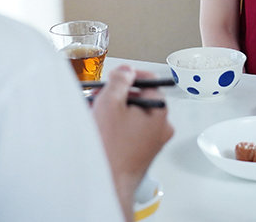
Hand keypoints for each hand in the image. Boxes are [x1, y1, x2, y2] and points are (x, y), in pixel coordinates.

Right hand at [92, 65, 173, 220]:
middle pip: (140, 99)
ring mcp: (151, 142)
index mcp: (159, 111)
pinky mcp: (140, 154)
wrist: (106, 184)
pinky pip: (129, 132)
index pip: (150, 81)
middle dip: (118, 95)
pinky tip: (99, 129)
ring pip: (132, 116)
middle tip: (101, 95)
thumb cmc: (111, 148)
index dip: (129, 75)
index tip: (116, 76)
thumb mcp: (110, 102)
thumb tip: (126, 72)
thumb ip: (120, 80)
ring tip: (95, 113)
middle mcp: (160, 128)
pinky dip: (115, 126)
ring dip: (114, 111)